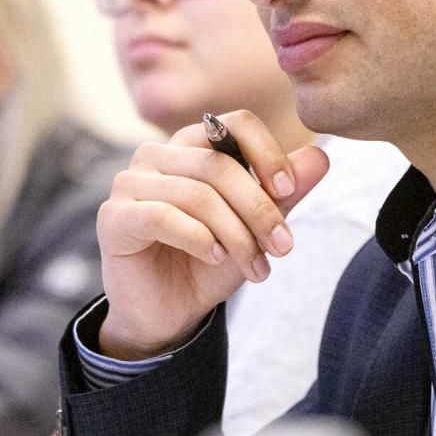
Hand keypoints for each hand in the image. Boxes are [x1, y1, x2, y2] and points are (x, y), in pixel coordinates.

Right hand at [96, 109, 328, 358]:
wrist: (169, 312)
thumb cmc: (211, 260)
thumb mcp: (256, 225)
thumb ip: (286, 191)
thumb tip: (322, 157)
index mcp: (193, 145)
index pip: (236, 123)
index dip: (268, 153)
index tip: (290, 191)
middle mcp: (157, 154)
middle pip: (220, 164)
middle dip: (260, 209)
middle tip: (283, 247)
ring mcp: (130, 182)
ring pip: (197, 194)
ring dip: (236, 235)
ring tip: (257, 269)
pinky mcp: (114, 217)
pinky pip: (162, 216)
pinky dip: (197, 238)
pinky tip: (215, 257)